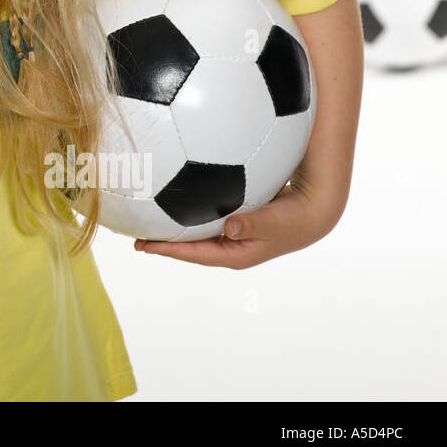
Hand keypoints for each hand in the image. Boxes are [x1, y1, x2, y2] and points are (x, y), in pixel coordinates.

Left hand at [131, 178, 340, 268]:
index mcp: (234, 254)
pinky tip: (171, 193)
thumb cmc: (294, 218)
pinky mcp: (233, 217)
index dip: (168, 249)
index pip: (193, 254)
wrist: (314, 209)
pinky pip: (204, 214)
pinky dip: (187, 208)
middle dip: (161, 238)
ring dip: (171, 223)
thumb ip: (253, 223)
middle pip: (187, 244)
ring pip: (194, 229)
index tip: (143, 244)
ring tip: (144, 215)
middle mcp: (228, 246)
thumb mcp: (274, 221)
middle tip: (133, 232)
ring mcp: (230, 233)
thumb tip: (229, 227)